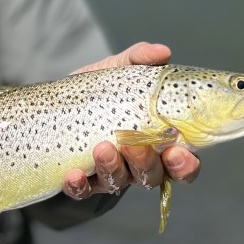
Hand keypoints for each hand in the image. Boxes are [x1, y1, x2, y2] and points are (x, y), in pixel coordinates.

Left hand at [63, 42, 200, 199]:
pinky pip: (83, 191)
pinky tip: (74, 174)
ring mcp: (110, 174)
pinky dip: (79, 185)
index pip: (181, 164)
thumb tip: (161, 52)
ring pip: (119, 182)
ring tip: (102, 147)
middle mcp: (138, 163)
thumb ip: (140, 59)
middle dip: (146, 163)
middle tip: (134, 145)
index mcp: (158, 141)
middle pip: (152, 175)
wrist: (58, 103)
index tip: (179, 153)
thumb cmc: (101, 89)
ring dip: (113, 168)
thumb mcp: (120, 70)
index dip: (185, 165)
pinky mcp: (82, 179)